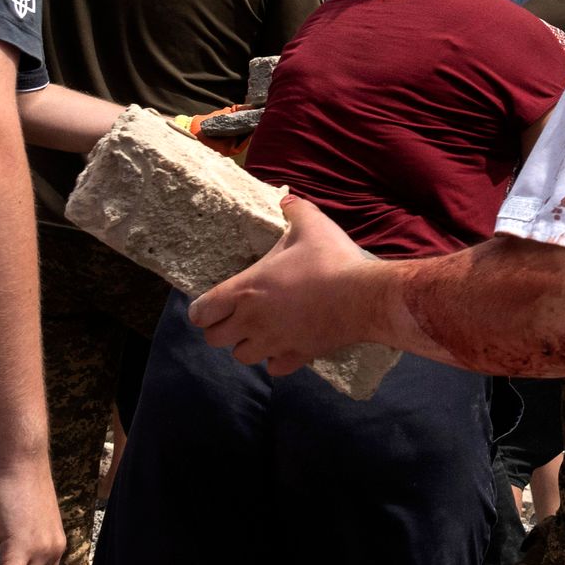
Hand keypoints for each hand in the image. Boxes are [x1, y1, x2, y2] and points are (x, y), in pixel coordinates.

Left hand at [189, 195, 393, 372]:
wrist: (363, 297)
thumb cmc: (330, 260)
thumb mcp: (311, 225)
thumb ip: (294, 209)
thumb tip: (285, 198)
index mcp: (246, 291)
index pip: (201, 312)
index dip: (202, 309)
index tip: (212, 304)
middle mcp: (252, 321)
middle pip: (215, 339)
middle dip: (221, 328)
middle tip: (236, 315)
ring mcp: (274, 342)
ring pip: (242, 356)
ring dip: (247, 344)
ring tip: (260, 330)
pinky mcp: (297, 357)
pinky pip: (274, 367)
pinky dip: (275, 358)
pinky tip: (285, 344)